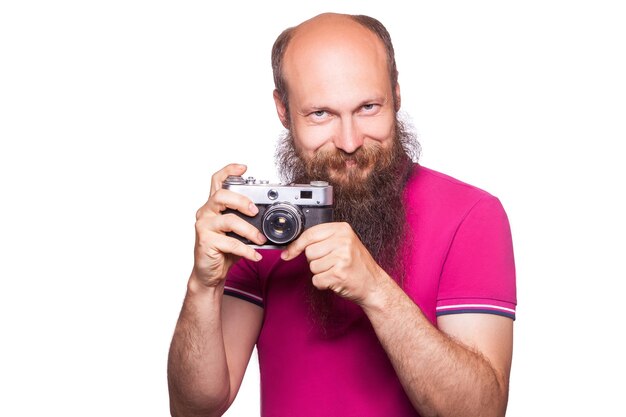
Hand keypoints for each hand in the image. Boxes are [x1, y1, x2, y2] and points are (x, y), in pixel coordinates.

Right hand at [192, 163, 266, 287]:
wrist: (210, 273)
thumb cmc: (224, 250)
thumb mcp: (237, 232)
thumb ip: (247, 221)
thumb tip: (271, 218)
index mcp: (214, 206)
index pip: (217, 181)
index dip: (229, 171)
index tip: (244, 168)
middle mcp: (206, 212)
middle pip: (221, 196)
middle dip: (242, 200)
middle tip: (256, 211)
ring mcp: (204, 226)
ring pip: (229, 220)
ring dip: (249, 230)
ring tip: (260, 240)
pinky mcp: (205, 242)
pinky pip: (231, 243)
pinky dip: (246, 250)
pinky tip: (255, 255)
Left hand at [281, 222, 388, 306]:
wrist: (373, 284)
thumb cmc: (357, 265)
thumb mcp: (344, 243)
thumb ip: (322, 240)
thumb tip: (292, 246)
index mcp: (342, 229)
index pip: (310, 234)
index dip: (296, 245)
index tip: (288, 253)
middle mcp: (343, 241)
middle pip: (309, 252)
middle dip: (315, 261)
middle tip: (331, 263)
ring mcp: (342, 258)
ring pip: (312, 267)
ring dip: (320, 273)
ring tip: (336, 271)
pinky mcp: (339, 274)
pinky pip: (317, 280)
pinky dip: (323, 284)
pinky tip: (335, 280)